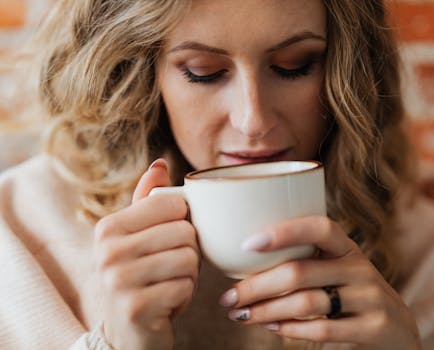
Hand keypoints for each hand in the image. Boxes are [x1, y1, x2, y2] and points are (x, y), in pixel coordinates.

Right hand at [94, 159, 199, 349]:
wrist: (127, 333)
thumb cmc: (139, 277)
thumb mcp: (138, 237)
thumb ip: (149, 201)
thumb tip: (161, 163)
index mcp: (109, 227)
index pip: (173, 205)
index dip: (182, 223)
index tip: (166, 241)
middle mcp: (108, 251)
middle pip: (185, 233)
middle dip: (188, 253)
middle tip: (168, 269)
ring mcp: (119, 281)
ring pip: (189, 260)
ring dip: (188, 276)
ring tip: (167, 284)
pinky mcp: (137, 307)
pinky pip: (186, 287)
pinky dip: (184, 297)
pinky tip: (166, 303)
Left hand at [219, 216, 421, 348]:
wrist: (399, 331)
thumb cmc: (352, 295)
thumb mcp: (338, 270)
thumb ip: (306, 261)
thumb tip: (245, 259)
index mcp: (347, 248)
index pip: (319, 227)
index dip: (284, 231)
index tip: (247, 243)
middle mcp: (360, 268)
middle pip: (300, 272)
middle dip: (256, 285)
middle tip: (228, 297)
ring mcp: (369, 298)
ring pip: (306, 302)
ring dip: (266, 310)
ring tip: (241, 315)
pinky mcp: (373, 328)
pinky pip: (321, 330)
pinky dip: (289, 330)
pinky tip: (270, 328)